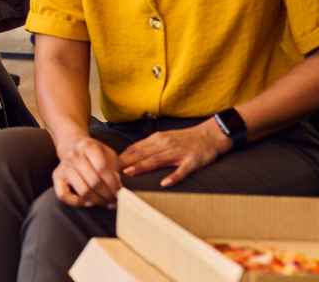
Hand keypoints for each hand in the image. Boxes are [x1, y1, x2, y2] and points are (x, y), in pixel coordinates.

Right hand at [51, 135, 122, 207]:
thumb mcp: (108, 153)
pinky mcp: (56, 177)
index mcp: (88, 146)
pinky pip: (64, 196)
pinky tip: (87, 201)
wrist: (72, 145)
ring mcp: (64, 167)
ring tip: (105, 202)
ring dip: (97, 201)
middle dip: (107, 195)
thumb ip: (115, 167)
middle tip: (115, 201)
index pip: (102, 168)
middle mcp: (74, 156)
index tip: (121, 191)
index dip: (113, 183)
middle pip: (93, 182)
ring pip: (82, 191)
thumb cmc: (94, 153)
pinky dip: (77, 202)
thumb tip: (119, 185)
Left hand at [117, 119, 231, 187]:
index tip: (108, 165)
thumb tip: (129, 156)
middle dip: (126, 163)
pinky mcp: (192, 161)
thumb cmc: (185, 139)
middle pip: (142, 154)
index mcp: (157, 139)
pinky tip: (164, 183)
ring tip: (129, 174)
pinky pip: (181, 170)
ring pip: (157, 160)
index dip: (121, 157)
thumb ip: (149, 147)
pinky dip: (173, 176)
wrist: (210, 134)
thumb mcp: (165, 139)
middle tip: (111, 172)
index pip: (135, 148)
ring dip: (142, 167)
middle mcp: (165, 144)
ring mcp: (178, 153)